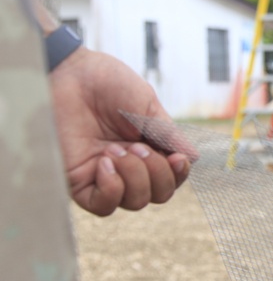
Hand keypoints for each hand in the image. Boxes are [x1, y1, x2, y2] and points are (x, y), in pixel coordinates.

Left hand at [48, 47, 197, 215]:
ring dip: (133, 176)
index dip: (178, 174)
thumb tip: (192, 158)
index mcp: (149, 147)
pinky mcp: (79, 181)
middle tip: (138, 147)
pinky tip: (104, 163)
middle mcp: (129, 166)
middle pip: (158, 195)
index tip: (177, 158)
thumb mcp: (148, 106)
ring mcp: (105, 175)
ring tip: (116, 149)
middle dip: (156, 173)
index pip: (172, 178)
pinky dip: (111, 189)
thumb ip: (169, 135)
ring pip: (135, 202)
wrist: (71, 74)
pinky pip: (103, 206)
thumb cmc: (108, 83)